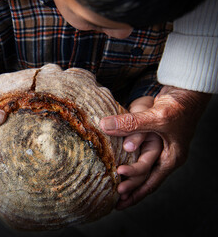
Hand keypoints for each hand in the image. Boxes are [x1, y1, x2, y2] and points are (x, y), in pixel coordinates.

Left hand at [100, 86, 210, 208]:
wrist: (187, 90)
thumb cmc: (179, 105)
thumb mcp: (156, 116)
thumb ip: (131, 123)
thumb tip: (104, 126)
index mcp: (171, 158)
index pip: (151, 181)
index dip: (135, 190)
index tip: (118, 195)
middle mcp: (166, 156)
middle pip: (147, 180)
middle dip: (132, 191)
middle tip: (115, 202)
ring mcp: (161, 148)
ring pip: (143, 169)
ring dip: (130, 179)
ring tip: (116, 188)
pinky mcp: (154, 138)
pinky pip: (140, 155)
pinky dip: (130, 161)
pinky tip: (121, 163)